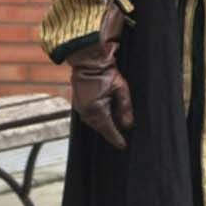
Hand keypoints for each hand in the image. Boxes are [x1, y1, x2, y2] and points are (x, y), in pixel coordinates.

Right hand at [65, 6, 133, 149]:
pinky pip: (88, 116)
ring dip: (103, 126)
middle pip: (100, 128)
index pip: (108, 129)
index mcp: (96, 109)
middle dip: (110, 133)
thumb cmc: (106, 72)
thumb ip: (125, 108)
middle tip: (120, 140)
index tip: (123, 146)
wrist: (88, 60)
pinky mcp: (78, 103)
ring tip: (114, 130)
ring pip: (93, 123)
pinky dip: (97, 119)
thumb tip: (128, 125)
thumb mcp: (121, 88)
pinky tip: (105, 117)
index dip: (116, 138)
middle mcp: (85, 111)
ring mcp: (79, 107)